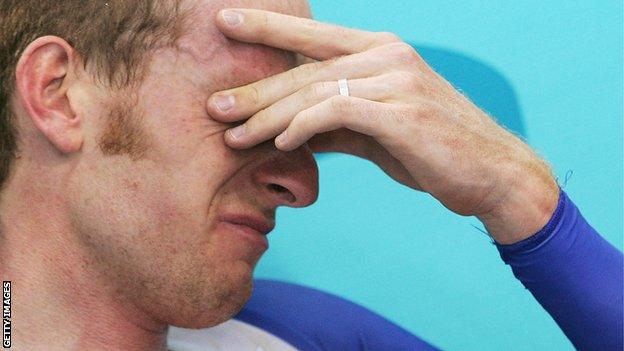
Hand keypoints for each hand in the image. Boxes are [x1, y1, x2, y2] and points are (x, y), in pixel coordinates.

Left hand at [207, 9, 559, 243]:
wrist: (490, 173)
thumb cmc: (431, 150)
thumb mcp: (376, 132)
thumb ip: (336, 123)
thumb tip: (290, 130)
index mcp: (380, 51)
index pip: (313, 36)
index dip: (268, 26)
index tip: (226, 22)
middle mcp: (387, 55)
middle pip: (305, 69)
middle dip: (256, 90)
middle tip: (215, 106)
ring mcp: (397, 80)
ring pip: (316, 90)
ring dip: (270, 115)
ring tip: (235, 136)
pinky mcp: (402, 111)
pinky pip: (338, 112)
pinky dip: (305, 127)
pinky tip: (282, 143)